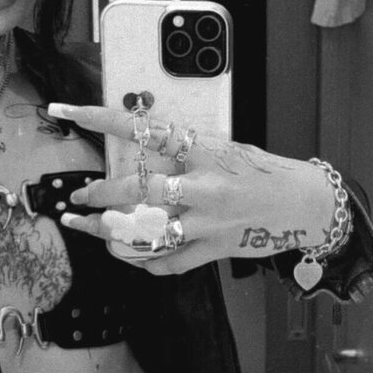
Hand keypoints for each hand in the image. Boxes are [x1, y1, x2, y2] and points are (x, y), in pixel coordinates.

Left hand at [48, 104, 335, 274]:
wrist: (304, 205)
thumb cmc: (262, 173)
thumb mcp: (226, 149)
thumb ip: (187, 150)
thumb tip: (145, 144)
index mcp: (204, 150)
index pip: (144, 130)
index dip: (101, 119)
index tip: (68, 112)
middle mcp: (202, 186)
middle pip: (137, 188)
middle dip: (100, 192)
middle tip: (78, 193)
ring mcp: (207, 221)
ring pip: (145, 228)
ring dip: (108, 229)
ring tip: (84, 224)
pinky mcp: (214, 249)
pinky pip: (169, 260)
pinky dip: (145, 260)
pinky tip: (128, 254)